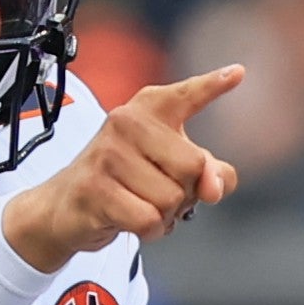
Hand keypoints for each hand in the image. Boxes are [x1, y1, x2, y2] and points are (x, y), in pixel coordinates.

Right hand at [0, 66, 242, 270]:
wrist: (65, 207)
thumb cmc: (124, 182)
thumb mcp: (171, 169)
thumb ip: (210, 173)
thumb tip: (214, 186)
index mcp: (147, 109)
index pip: (186, 96)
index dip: (212, 86)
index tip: (238, 74)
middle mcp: (126, 122)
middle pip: (194, 166)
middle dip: (187, 192)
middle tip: (160, 192)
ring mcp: (108, 154)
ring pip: (172, 198)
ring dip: (165, 215)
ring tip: (141, 205)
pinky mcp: (96, 188)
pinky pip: (148, 219)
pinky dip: (150, 230)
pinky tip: (132, 221)